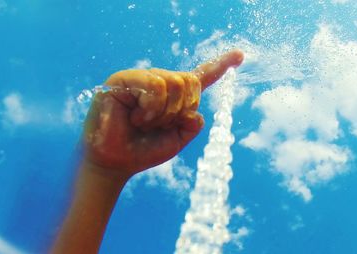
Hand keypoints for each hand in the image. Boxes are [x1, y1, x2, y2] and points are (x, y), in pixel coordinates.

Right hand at [81, 50, 243, 177]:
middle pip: (190, 81)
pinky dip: (152, 107)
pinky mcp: (123, 79)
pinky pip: (155, 85)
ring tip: (143, 122)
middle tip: (159, 124)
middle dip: (181, 109)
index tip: (240, 55)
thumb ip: (193, 123)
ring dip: (164, 112)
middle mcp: (160, 82)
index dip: (220, 65)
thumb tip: (195, 111)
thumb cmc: (145, 150)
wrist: (116, 162)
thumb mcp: (178, 139)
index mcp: (175, 95)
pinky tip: (137, 117)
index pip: (201, 76)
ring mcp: (141, 78)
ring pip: (175, 83)